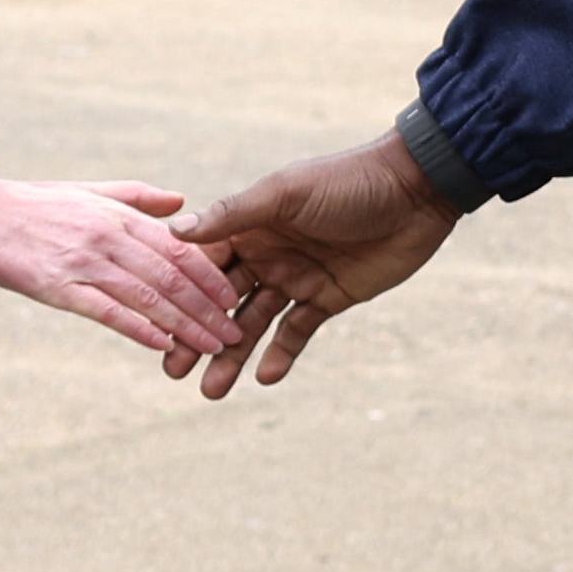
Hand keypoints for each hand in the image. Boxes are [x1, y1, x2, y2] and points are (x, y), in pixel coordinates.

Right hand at [0, 143, 239, 366]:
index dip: (212, 274)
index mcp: (118, 215)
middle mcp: (108, 237)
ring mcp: (85, 263)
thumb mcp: (87, 191)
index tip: (235, 296)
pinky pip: (108, 312)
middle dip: (209, 307)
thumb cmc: (32, 205)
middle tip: (235, 332)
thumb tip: (182, 203)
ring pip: (148, 297)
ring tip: (212, 346)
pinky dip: (139, 329)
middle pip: (172, 276)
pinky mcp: (59, 287)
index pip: (179, 247)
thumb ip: (137, 198)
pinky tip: (162, 346)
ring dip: (185, 325)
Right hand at [177, 127, 461, 394]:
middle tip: (173, 372)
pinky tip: (265, 377)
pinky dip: (281, 354)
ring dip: (233, 355)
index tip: (156, 326)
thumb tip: (176, 231)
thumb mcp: (287, 194)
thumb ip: (234, 214)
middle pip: (222, 302)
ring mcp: (296, 278)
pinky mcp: (328, 298)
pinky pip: (297, 332)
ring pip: (254, 324)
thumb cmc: (348, 181)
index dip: (180, 296)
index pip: (204, 266)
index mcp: (250, 226)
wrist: (416, 191)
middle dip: (197, 335)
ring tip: (211, 391)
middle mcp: (266, 254)